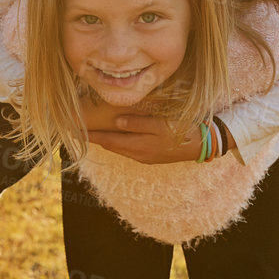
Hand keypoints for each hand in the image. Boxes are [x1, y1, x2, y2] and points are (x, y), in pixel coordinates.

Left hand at [88, 113, 207, 164]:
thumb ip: (138, 123)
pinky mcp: (151, 156)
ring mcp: (145, 157)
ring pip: (120, 149)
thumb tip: (117, 122)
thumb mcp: (161, 124)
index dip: (93, 136)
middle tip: (80, 132)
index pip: (109, 140)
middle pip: (111, 146)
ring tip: (94, 135)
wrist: (201, 145)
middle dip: (96, 139)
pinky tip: (117, 138)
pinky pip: (129, 150)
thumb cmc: (182, 131)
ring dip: (107, 142)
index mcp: (138, 145)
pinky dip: (119, 144)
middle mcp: (138, 154)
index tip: (77, 131)